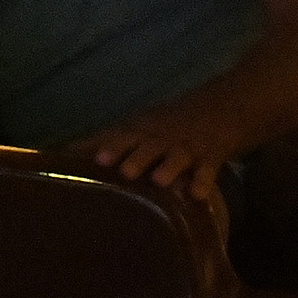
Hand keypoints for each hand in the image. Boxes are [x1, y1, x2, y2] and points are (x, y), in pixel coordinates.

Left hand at [79, 96, 239, 188]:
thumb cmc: (177, 121)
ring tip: (157, 181)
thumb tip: (66, 151)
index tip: (82, 156)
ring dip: (167, 167)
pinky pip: (208, 169)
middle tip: (113, 167)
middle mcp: (164, 135)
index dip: (100, 144)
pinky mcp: (214, 154)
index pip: (118, 135)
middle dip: (129, 154)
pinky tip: (197, 195)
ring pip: (176, 155)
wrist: (231, 102)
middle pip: (145, 143)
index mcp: (145, 128)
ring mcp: (189, 144)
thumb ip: (110, 139)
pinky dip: (203, 181)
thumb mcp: (145, 124)